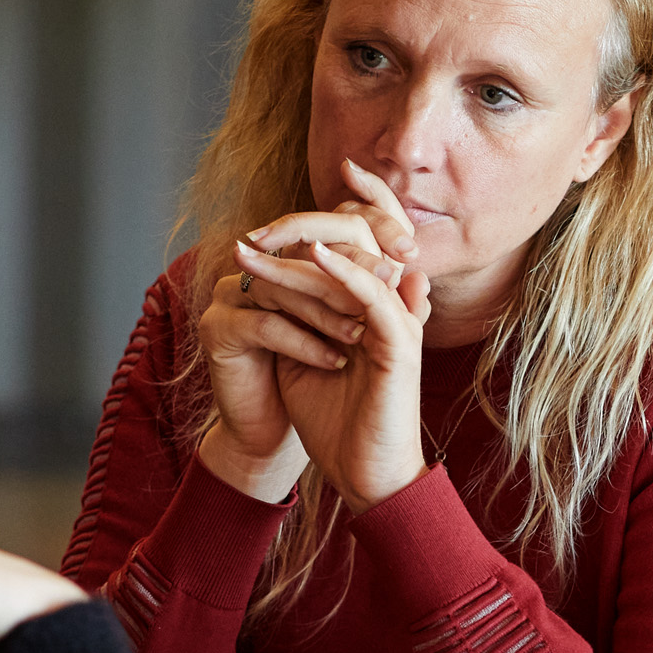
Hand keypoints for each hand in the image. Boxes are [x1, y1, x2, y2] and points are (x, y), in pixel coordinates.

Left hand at [237, 164, 432, 510]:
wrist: (364, 476)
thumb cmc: (337, 423)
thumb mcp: (303, 356)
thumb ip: (296, 316)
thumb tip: (265, 281)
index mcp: (377, 306)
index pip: (370, 240)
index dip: (359, 201)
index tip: (324, 176)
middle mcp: (394, 306)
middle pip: (364, 236)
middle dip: (308, 220)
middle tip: (251, 234)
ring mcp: (399, 322)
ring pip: (359, 261)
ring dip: (303, 247)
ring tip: (255, 247)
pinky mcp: (400, 344)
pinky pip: (372, 293)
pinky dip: (342, 270)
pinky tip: (311, 254)